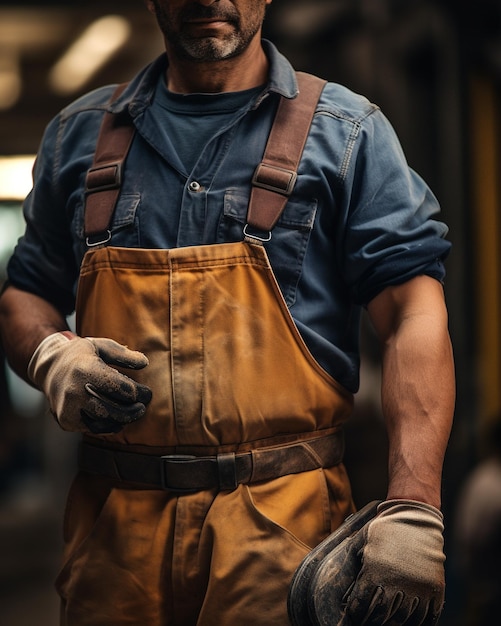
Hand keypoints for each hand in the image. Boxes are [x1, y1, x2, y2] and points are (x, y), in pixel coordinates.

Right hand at [28, 332, 151, 433]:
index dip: (139, 393)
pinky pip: (93, 428)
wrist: (49, 368)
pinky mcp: (66, 420)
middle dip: (134, 410)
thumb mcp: (101, 346)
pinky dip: (108, 426)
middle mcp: (75, 390)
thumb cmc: (80, 355)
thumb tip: (145, 363)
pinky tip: (118, 421)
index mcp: (85, 369)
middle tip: (143, 407)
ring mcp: (69, 408)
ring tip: (133, 413)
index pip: (121, 388)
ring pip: (104, 421)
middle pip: (114, 409)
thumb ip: (123, 354)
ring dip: (123, 419)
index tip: (148, 394)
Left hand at [345, 500, 444, 625]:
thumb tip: (338, 569)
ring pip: (403, 618)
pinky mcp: (434, 588)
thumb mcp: (364, 539)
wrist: (414, 515)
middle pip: (381, 615)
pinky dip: (419, 622)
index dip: (356, 612)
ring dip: (394, 623)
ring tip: (388, 623)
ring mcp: (417, 587)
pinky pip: (428, 615)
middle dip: (372, 621)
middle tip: (368, 622)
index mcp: (375, 571)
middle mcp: (396, 582)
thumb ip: (354, 557)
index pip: (361, 602)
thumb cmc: (386, 526)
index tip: (354, 615)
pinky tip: (411, 622)